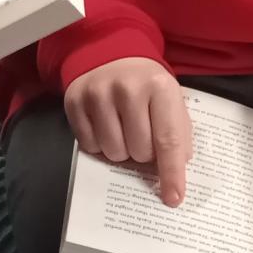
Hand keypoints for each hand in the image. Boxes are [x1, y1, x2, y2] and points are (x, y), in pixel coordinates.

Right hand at [64, 57, 194, 205]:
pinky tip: (104, 125)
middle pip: (139, 152)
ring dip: (121, 151)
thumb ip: (178, 134)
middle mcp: (128, 88)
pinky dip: (99, 144)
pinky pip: (89, 146)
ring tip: (122, 130)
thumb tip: (174, 174)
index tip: (173, 198)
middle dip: (143, 154)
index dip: (171, 173)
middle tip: (142, 136)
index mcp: (160, 87)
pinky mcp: (74, 101)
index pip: (168, 139)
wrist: (110, 53)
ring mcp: (97, 94)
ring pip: (113, 153)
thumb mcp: (171, 100)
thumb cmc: (147, 85)